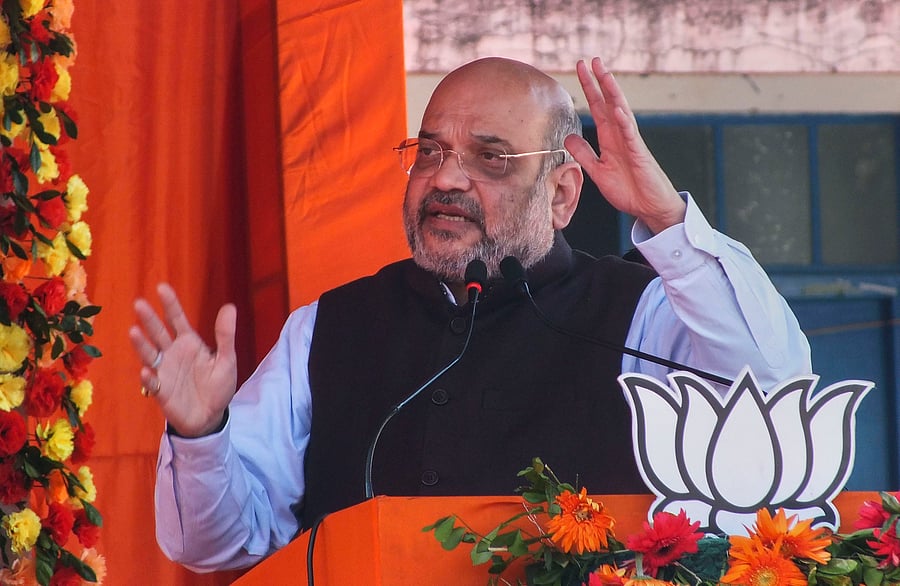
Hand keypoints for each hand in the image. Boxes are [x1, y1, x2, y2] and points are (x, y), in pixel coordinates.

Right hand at [128, 283, 236, 436]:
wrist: (211, 416)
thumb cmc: (218, 386)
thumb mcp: (227, 359)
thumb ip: (225, 335)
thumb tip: (230, 307)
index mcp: (189, 343)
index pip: (177, 320)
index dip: (170, 304)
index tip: (162, 287)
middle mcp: (172, 353)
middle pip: (159, 333)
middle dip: (149, 319)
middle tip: (139, 303)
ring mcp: (165, 371)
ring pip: (150, 355)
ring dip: (141, 344)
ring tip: (134, 331)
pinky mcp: (162, 392)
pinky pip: (153, 383)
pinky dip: (149, 378)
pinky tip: (146, 371)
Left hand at [564, 57, 685, 234]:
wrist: (649, 207)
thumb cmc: (628, 189)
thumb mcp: (597, 171)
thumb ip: (584, 154)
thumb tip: (568, 137)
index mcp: (609, 138)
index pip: (598, 108)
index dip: (589, 89)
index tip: (580, 70)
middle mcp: (620, 135)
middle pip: (609, 103)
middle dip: (599, 81)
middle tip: (590, 60)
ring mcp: (631, 143)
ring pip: (621, 112)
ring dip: (612, 93)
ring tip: (604, 74)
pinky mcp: (639, 155)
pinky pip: (630, 136)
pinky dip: (624, 122)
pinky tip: (617, 108)